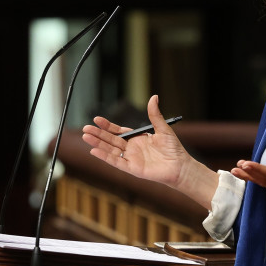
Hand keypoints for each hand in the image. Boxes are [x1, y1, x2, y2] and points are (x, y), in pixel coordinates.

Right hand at [81, 95, 195, 188]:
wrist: (180, 166)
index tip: (96, 119)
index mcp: (137, 138)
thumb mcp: (163, 128)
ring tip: (85, 137)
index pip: (118, 131)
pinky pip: (116, 162)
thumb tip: (154, 97)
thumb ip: (155, 114)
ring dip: (98, 143)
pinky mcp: (132, 168)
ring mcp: (131, 158)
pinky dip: (105, 157)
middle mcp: (131, 148)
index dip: (107, 126)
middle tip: (85, 128)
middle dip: (98, 134)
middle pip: (111, 140)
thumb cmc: (173, 149)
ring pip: (110, 150)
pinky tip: (94, 151)